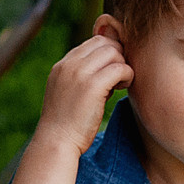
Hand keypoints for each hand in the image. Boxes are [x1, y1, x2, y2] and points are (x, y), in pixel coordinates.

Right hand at [34, 26, 134, 155]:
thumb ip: (80, 76)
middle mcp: (69, 64)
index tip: (111, 72)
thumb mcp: (67, 91)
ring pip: (114, 52)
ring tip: (120, 85)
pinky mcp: (92, 86)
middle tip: (118, 78)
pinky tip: (122, 89)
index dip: (109, 53)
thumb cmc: (66, 123)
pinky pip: (120, 68)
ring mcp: (79, 73)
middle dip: (118, 57)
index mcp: (63, 64)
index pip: (94, 42)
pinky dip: (127, 76)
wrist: (56, 141)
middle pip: (105, 43)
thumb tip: (107, 67)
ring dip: (123, 66)